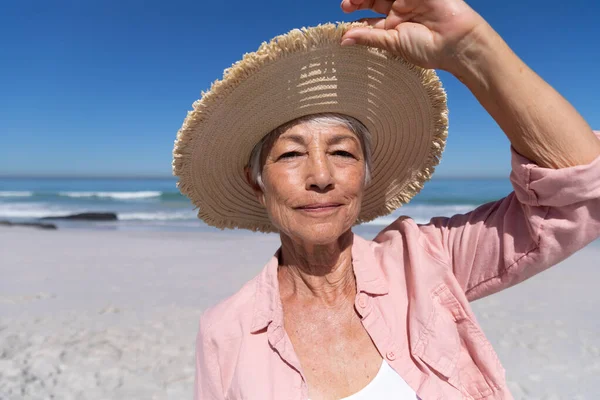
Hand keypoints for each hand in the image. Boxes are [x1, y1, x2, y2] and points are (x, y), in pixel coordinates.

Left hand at [340, 0, 487, 71]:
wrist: (455, 42)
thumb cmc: (427, 48)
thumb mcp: (392, 43)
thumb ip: (368, 37)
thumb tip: (343, 39)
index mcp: (393, 24)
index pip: (369, 16)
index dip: (356, 13)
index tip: (344, 14)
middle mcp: (400, 9)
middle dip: (358, 0)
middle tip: (346, 5)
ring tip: (353, 0)